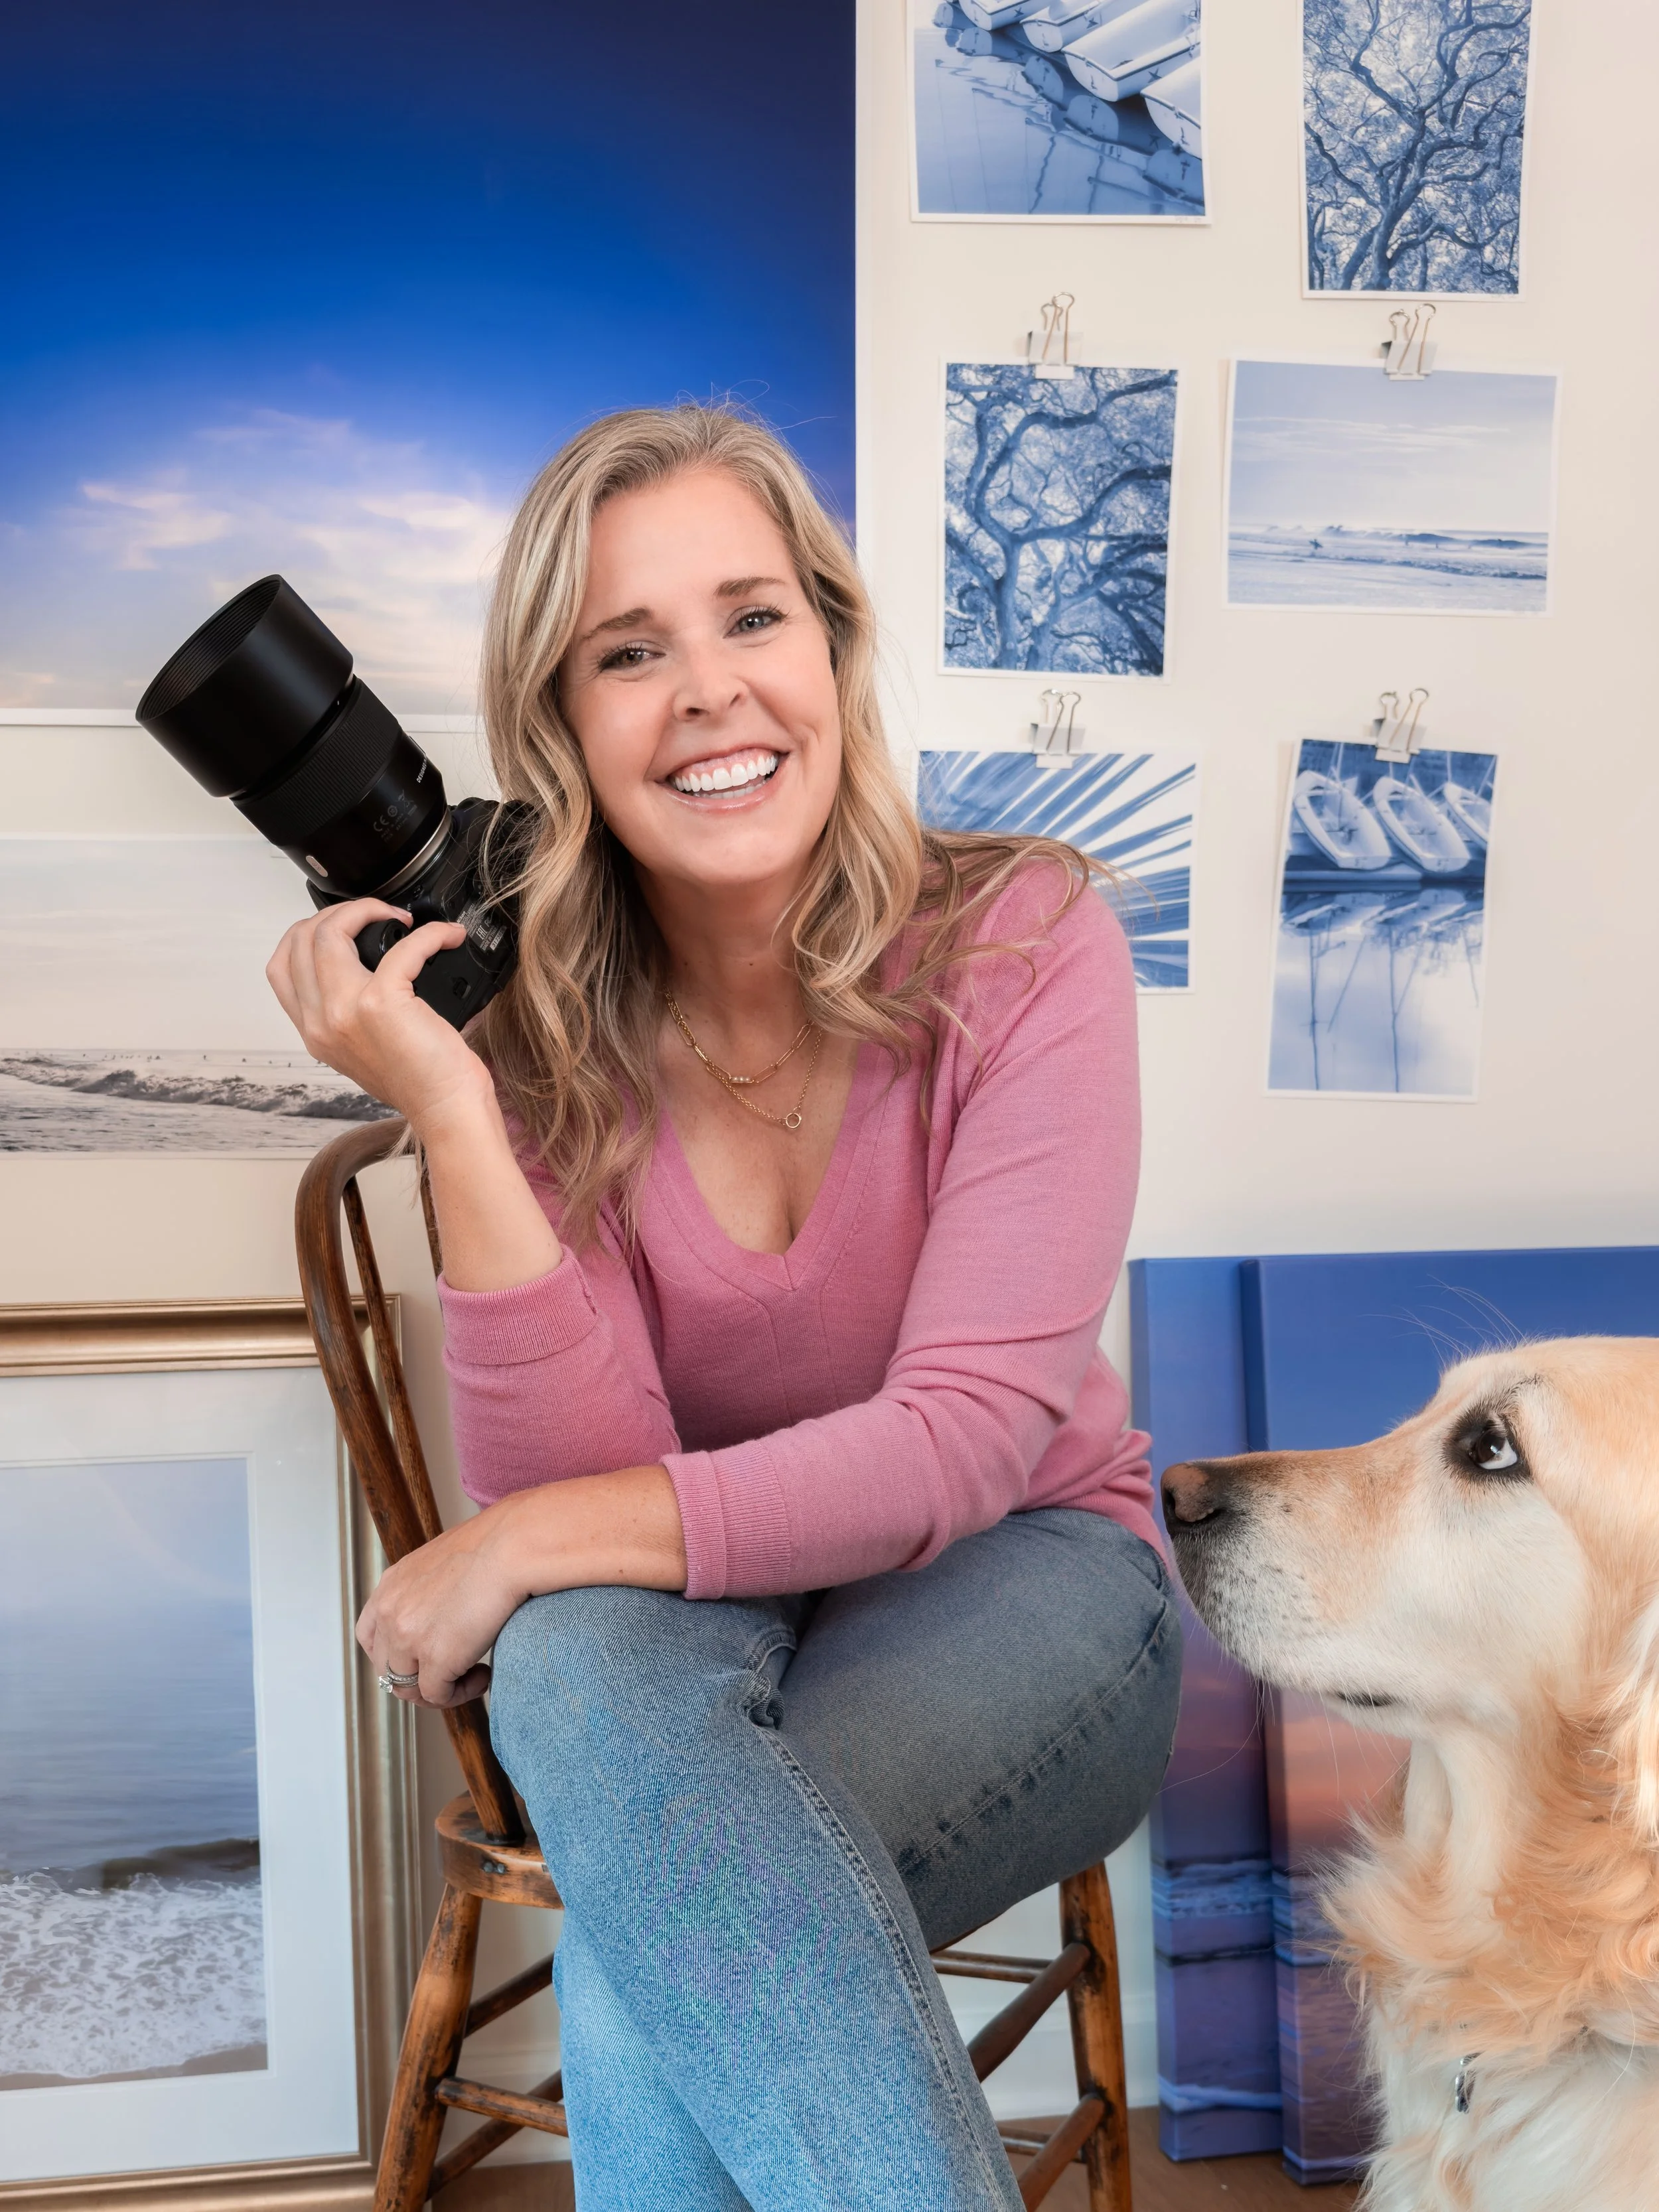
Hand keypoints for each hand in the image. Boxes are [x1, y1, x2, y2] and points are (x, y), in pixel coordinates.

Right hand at [266, 898, 494, 1133]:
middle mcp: (321, 1021)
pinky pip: (403, 946)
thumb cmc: (420, 1081)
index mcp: (314, 1031)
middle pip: (300, 940)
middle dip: (337, 912)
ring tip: (403, 918)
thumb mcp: (363, 1048)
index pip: (281, 966)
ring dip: (367, 910)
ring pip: (329, 932)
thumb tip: (366, 964)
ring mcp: (345, 1011)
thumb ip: (348, 1012)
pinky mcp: (382, 1003)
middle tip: (377, 915)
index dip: (308, 932)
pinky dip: (430, 935)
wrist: (446, 1108)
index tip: (345, 926)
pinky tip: (446, 938)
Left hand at [356, 1472, 686, 1706]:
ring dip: (439, 1689)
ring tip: (472, 1673)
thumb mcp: (446, 1562)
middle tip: (452, 1671)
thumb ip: (431, 1591)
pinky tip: (485, 1674)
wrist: (514, 1545)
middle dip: (418, 1676)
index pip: (370, 1634)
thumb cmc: (497, 1545)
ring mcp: (408, 1636)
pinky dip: (461, 1693)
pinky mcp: (435, 1658)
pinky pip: (438, 1696)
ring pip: (408, 1688)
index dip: (394, 1654)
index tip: (423, 1657)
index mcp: (392, 1584)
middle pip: (386, 1667)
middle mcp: (391, 1610)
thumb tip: (446, 1617)